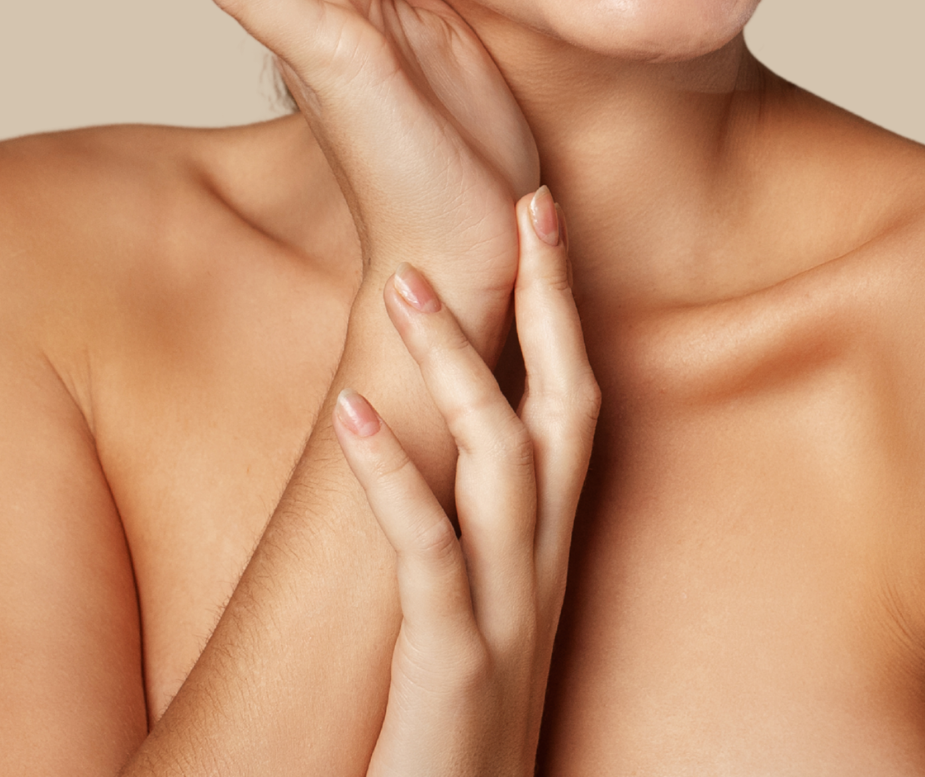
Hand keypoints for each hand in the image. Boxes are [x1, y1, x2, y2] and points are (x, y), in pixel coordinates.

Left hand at [333, 190, 599, 776]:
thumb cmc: (456, 723)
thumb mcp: (478, 609)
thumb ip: (469, 523)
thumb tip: (429, 425)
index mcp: (549, 547)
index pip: (575, 402)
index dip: (565, 307)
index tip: (543, 216)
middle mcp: (544, 568)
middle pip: (568, 407)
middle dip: (549, 301)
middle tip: (520, 201)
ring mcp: (506, 614)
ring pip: (503, 461)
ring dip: (456, 363)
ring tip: (400, 283)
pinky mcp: (451, 664)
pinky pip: (429, 551)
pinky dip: (393, 474)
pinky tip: (349, 415)